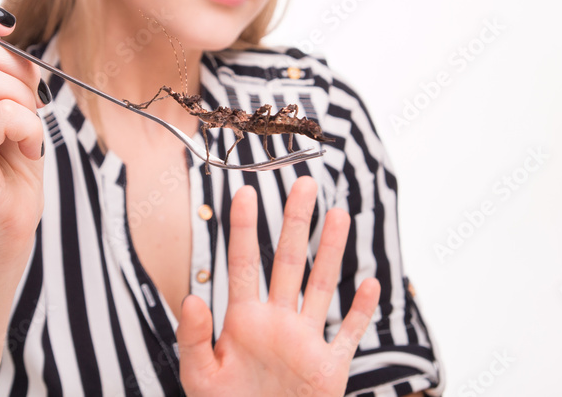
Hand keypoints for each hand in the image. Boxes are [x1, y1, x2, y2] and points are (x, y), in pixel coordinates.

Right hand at [0, 0, 47, 265]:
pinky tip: (24, 150)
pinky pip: (2, 113)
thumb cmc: (4, 157)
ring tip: (22, 129)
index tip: (6, 29)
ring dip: (23, 102)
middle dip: (15, 70)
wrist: (0, 227)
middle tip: (26, 105)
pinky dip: (29, 129)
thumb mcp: (3, 90)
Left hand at [176, 177, 380, 396]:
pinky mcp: (329, 368)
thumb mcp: (199, 377)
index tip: (245, 192)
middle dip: (296, 223)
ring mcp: (305, 342)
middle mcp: (276, 323)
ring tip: (339, 214)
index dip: (244, 229)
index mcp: (243, 322)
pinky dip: (360, 311)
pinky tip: (369, 284)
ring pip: (321, 287)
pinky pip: (348, 334)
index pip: (243, 264)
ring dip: (332, 252)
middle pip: (289, 262)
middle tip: (304, 184)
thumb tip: (192, 298)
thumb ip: (194, 339)